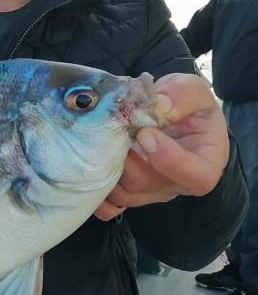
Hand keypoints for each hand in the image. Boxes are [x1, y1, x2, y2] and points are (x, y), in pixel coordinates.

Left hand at [95, 73, 228, 220]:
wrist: (172, 114)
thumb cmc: (188, 106)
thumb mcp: (194, 90)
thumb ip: (183, 95)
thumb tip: (160, 105)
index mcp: (206, 162)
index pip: (197, 176)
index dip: (170, 161)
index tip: (146, 134)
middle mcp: (179, 182)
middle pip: (153, 185)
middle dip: (129, 162)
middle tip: (114, 134)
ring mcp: (153, 189)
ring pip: (128, 193)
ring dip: (109, 170)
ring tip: (99, 142)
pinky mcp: (132, 190)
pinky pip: (113, 203)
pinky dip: (99, 194)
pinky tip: (88, 173)